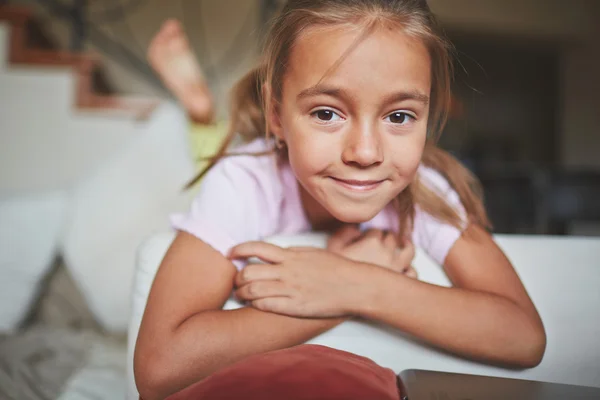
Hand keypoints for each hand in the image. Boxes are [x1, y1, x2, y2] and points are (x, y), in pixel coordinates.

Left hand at [229, 242, 371, 317]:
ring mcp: (291, 289)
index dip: (239, 250)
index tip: (231, 254)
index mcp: (291, 255)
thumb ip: (294, 253)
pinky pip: (266, 305)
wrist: (356, 286)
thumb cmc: (337, 269)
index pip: (257, 248)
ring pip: (253, 290)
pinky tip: (254, 305)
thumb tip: (279, 252)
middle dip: (238, 277)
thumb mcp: (313, 253)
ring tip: (241, 296)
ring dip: (242, 293)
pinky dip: (255, 304)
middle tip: (236, 282)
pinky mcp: (295, 306)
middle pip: (249, 271)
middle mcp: (288, 271)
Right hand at [327, 225, 416, 277]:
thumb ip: (346, 231)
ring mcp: (397, 268)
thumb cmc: (336, 272)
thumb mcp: (333, 246)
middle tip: (381, 240)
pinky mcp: (400, 283)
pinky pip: (412, 273)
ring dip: (405, 244)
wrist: (340, 295)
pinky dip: (410, 268)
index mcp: (373, 242)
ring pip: (409, 251)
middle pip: (393, 237)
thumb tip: (357, 228)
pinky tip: (405, 267)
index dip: (370, 233)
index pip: (376, 230)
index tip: (366, 238)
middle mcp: (388, 253)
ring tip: (402, 243)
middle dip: (386, 236)